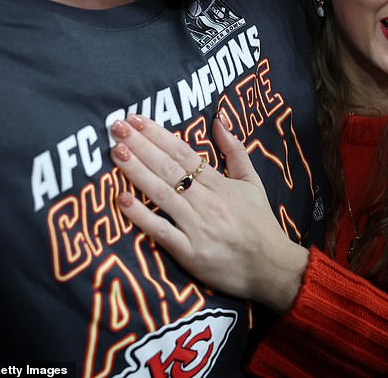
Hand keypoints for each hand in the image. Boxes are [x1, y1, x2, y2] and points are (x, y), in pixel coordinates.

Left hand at [110, 114, 308, 312]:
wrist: (271, 267)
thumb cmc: (259, 223)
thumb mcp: (252, 181)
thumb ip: (235, 150)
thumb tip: (219, 119)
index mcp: (220, 183)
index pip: (183, 153)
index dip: (159, 135)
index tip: (137, 120)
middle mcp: (206, 201)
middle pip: (168, 168)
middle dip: (141, 146)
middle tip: (117, 127)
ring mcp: (196, 227)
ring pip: (162, 194)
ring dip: (136, 172)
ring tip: (116, 152)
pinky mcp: (190, 253)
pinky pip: (161, 232)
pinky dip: (141, 217)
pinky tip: (122, 200)